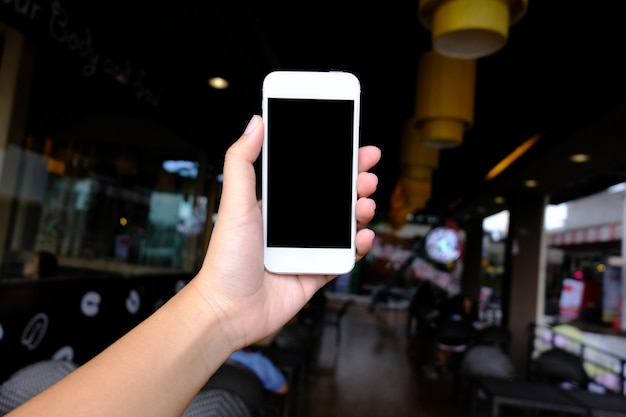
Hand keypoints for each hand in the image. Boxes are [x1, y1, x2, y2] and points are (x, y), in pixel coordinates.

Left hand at [196, 115, 380, 348]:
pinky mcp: (317, 273)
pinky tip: (363, 236)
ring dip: (359, 211)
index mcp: (277, 206)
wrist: (229, 308)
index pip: (312, 177)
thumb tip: (255, 122)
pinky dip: (359, 246)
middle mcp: (294, 226)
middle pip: (334, 198)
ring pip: (344, 225)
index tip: (356, 148)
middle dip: (355, 183)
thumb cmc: (226, 258)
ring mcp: (307, 249)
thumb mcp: (235, 202)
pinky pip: (344, 257)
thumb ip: (243, 161)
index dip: (336, 162)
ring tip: (364, 204)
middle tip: (367, 175)